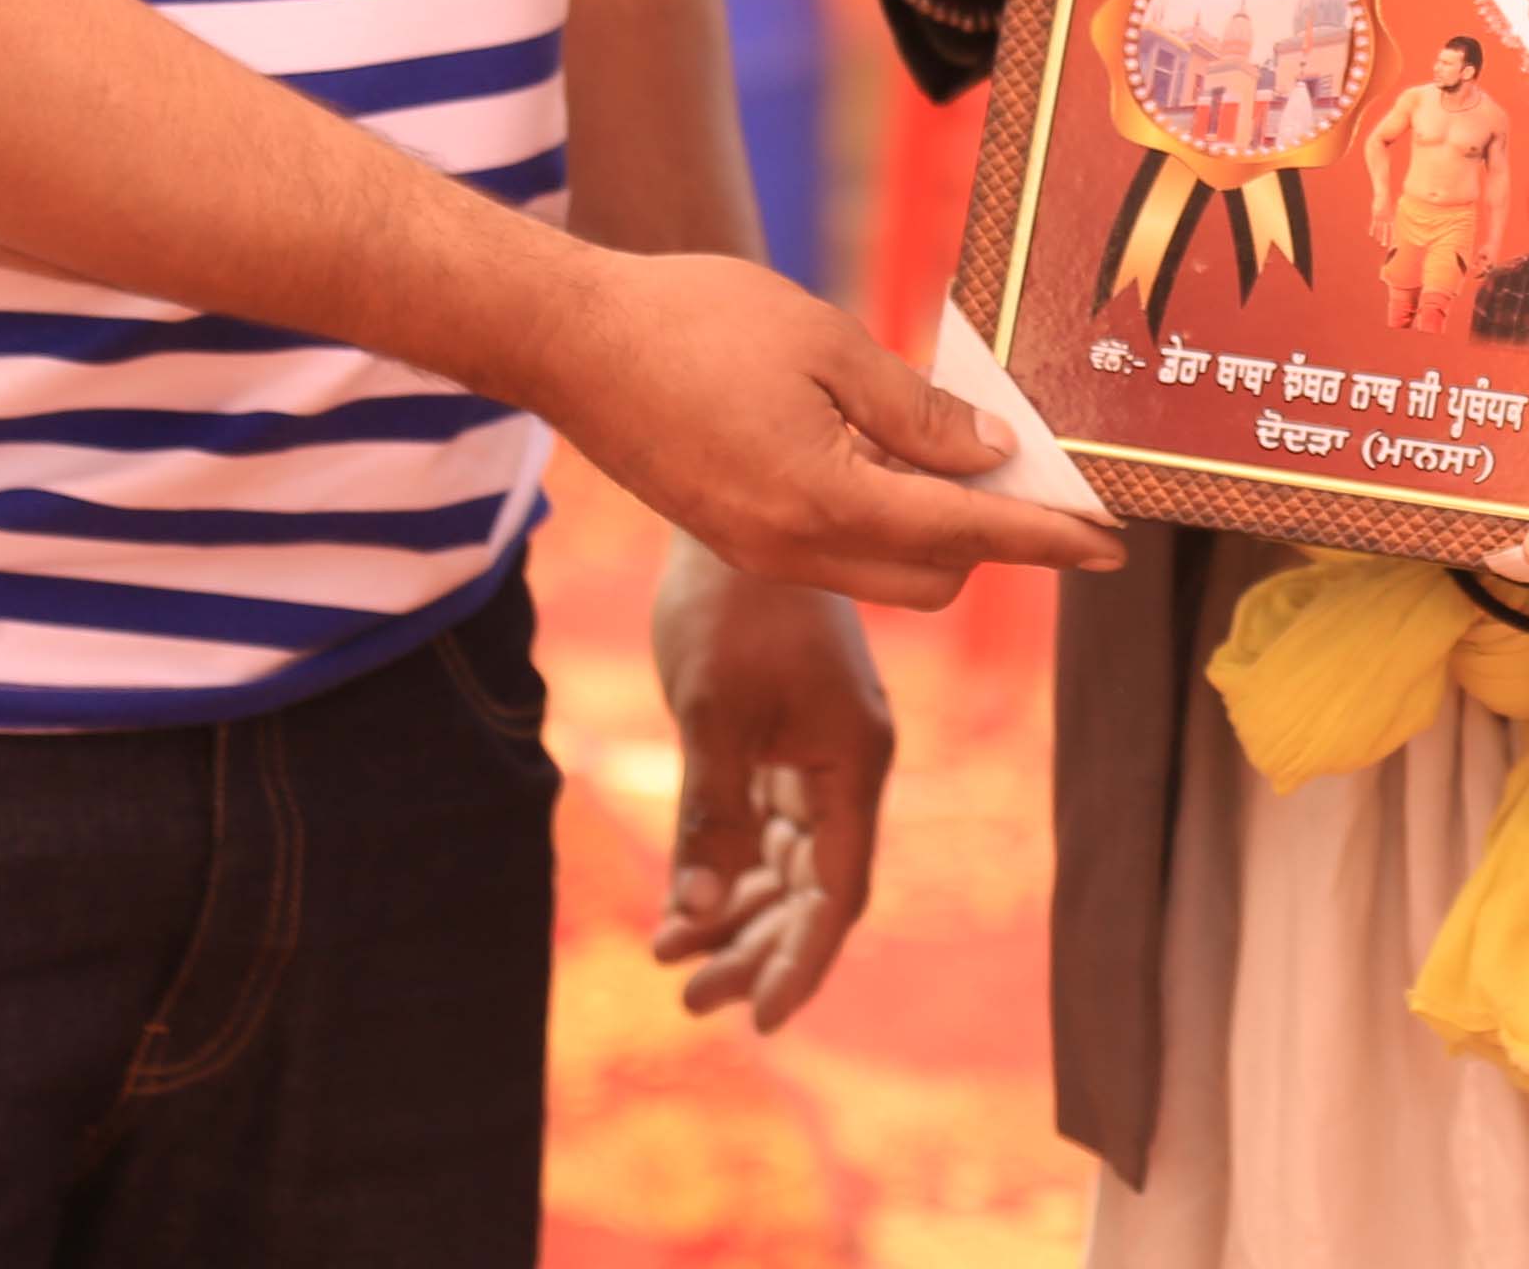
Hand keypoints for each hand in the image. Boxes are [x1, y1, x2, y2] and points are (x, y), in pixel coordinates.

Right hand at [530, 247, 1123, 605]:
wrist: (570, 342)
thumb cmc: (694, 322)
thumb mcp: (826, 344)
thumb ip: (915, 410)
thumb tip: (992, 455)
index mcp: (824, 502)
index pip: (968, 536)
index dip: (1047, 538)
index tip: (1111, 542)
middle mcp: (793, 550)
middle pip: (935, 578)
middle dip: (999, 541)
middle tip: (1043, 479)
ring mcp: (760, 552)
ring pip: (884, 572)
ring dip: (940, 533)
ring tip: (974, 460)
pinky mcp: (736, 537)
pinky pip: (837, 552)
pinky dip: (885, 521)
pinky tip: (899, 459)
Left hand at [646, 540, 892, 1030]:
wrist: (731, 509)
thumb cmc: (731, 606)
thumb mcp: (714, 714)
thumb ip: (713, 816)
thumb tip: (692, 914)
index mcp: (853, 761)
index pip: (836, 892)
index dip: (802, 960)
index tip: (762, 1020)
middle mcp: (847, 764)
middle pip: (813, 888)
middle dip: (758, 948)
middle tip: (693, 999)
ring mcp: (819, 750)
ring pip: (788, 861)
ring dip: (738, 913)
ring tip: (674, 961)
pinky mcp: (786, 733)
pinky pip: (767, 823)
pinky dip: (730, 863)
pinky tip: (682, 899)